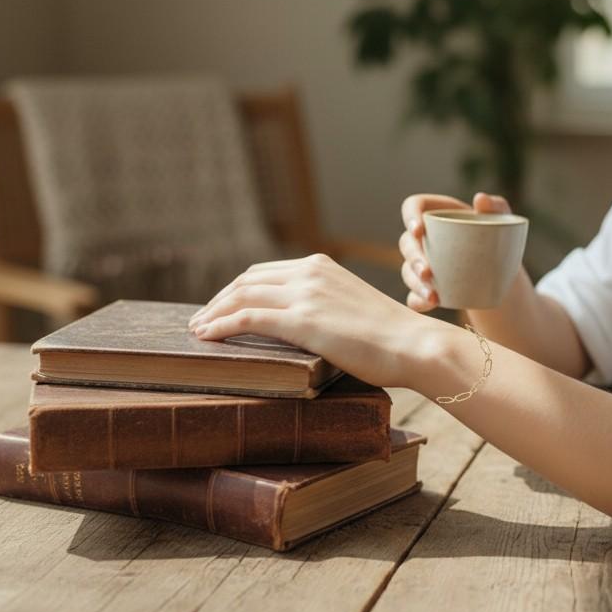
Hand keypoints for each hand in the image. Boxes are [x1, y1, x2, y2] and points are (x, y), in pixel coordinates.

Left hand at [186, 253, 436, 387]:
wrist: (415, 345)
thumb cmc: (392, 337)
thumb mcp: (354, 308)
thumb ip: (327, 306)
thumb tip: (309, 326)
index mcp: (322, 266)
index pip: (264, 272)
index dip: (237, 290)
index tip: (221, 307)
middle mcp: (310, 272)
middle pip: (247, 281)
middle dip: (218, 300)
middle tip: (200, 320)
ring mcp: (305, 295)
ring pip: (241, 297)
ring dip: (212, 313)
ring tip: (196, 331)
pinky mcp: (302, 321)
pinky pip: (247, 319)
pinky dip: (221, 326)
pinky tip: (206, 337)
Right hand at [398, 191, 512, 311]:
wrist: (503, 268)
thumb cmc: (498, 235)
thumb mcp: (502, 218)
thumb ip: (496, 206)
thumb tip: (480, 199)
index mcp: (435, 213)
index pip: (412, 206)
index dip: (410, 216)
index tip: (420, 230)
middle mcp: (423, 238)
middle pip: (407, 243)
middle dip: (414, 258)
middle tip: (428, 272)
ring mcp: (423, 263)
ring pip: (407, 271)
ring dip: (415, 283)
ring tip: (433, 295)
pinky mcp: (426, 286)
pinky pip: (414, 295)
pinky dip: (418, 301)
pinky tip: (430, 305)